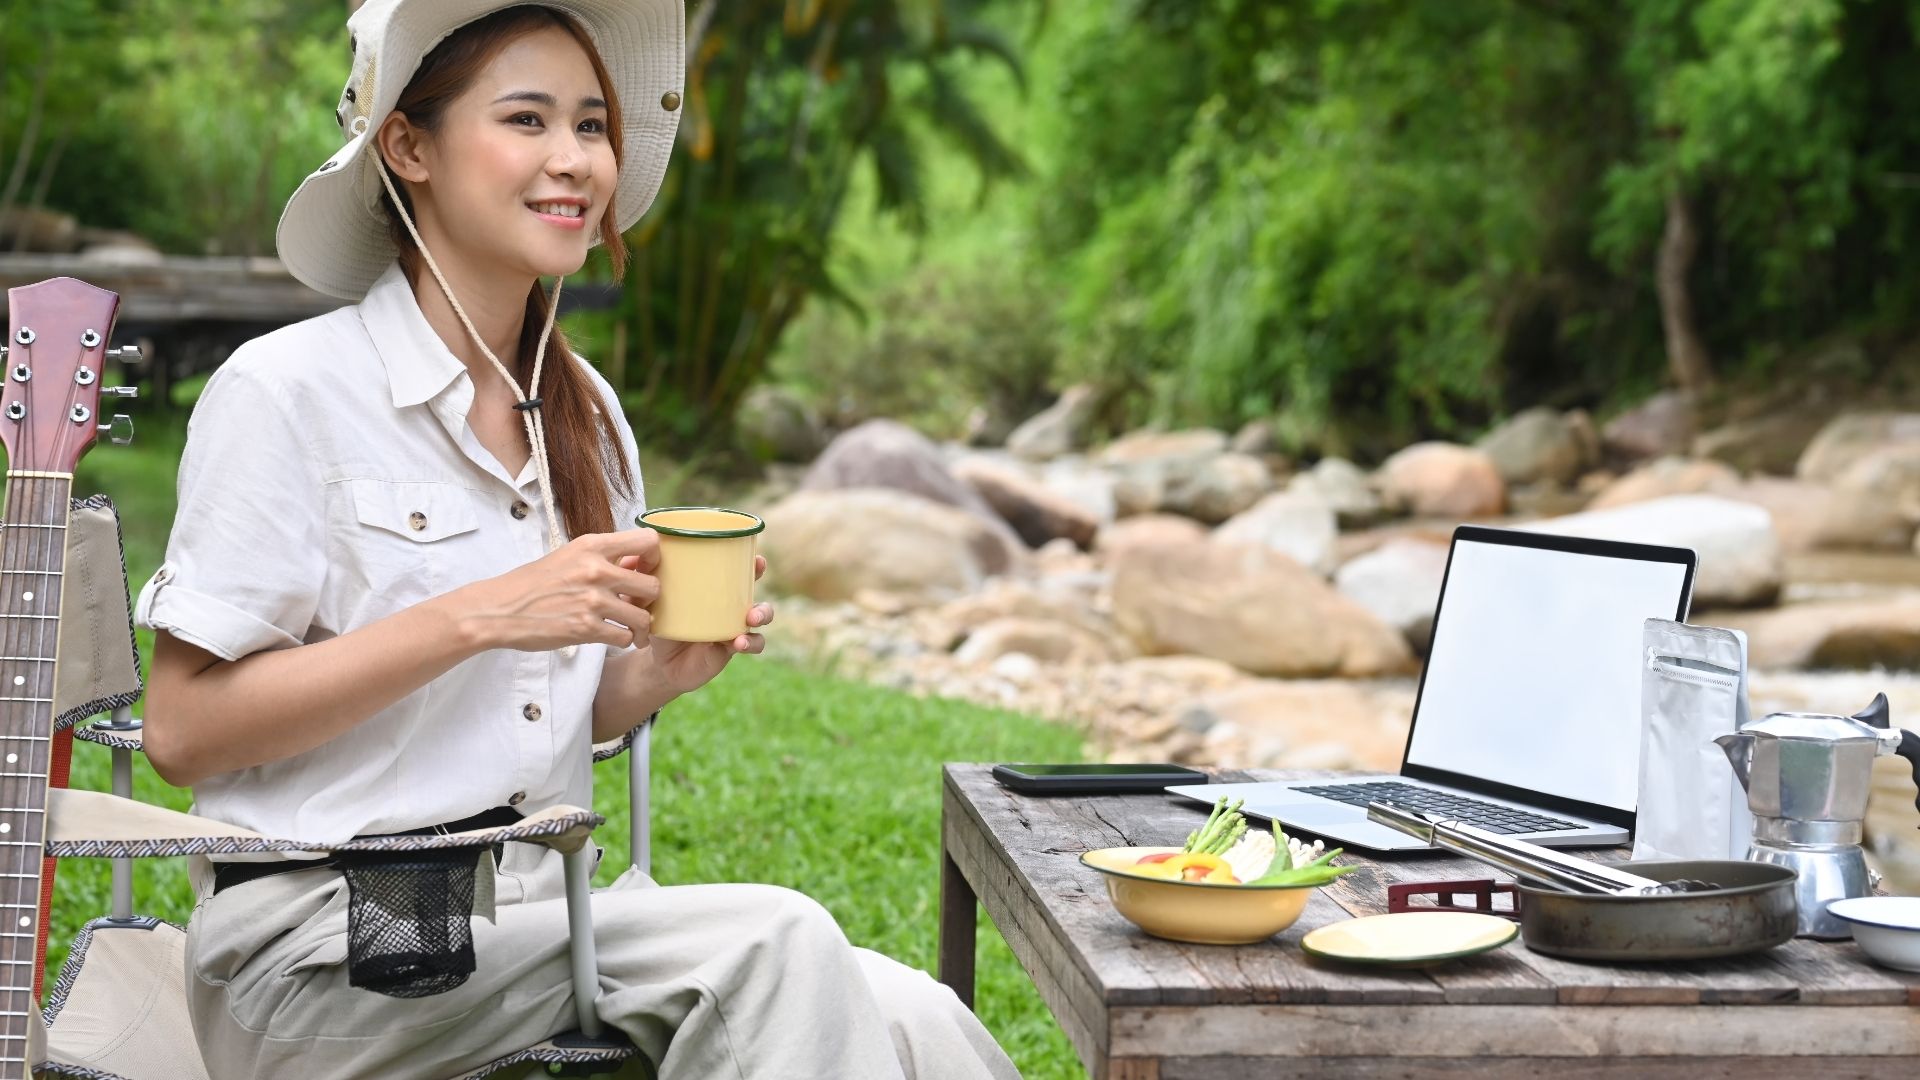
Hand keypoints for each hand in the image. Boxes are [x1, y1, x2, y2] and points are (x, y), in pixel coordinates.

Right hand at [451, 530, 660, 651]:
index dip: (656, 558)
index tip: (647, 571)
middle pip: (653, 585)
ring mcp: (592, 600)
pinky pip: (624, 637)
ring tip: (634, 630)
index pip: (648, 541)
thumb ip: (602, 557)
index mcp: (592, 546)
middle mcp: (596, 570)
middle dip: (650, 600)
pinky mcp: (586, 628)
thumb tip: (636, 562)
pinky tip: (615, 637)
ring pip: (643, 617)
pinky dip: (624, 641)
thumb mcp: (569, 556)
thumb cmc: (535, 583)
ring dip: (641, 627)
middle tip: (640, 606)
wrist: (500, 609)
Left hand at [646, 555, 772, 695]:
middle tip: (757, 573)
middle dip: (757, 576)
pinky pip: (752, 644)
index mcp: (713, 589)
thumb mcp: (648, 603)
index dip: (750, 562)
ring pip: (760, 616)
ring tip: (751, 618)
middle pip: (754, 587)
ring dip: (762, 613)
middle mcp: (728, 605)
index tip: (755, 557)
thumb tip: (629, 559)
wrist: (659, 662)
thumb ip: (640, 584)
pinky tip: (739, 643)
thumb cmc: (659, 624)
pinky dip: (750, 643)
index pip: (736, 570)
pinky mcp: (731, 648)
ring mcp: (733, 626)